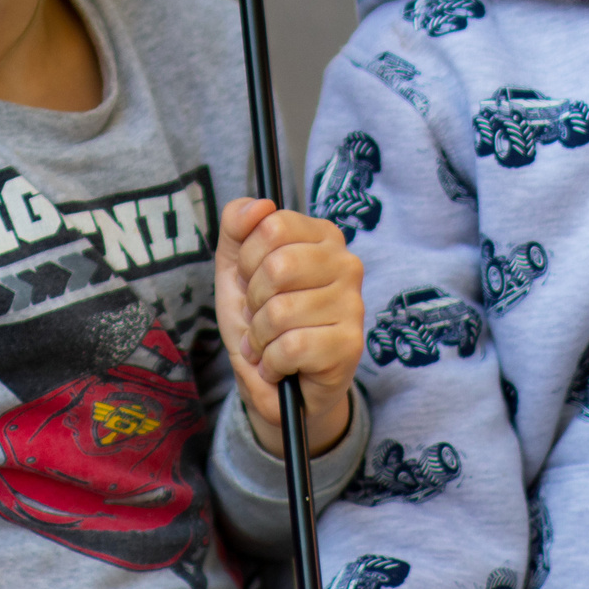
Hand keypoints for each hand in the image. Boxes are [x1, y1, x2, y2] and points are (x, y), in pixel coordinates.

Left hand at [215, 197, 365, 459]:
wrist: (277, 384)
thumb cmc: (261, 321)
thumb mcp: (235, 269)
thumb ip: (237, 226)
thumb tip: (260, 204)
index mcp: (322, 236)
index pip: (273, 225)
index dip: (248, 259)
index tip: (252, 280)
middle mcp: (346, 264)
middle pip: (277, 267)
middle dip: (254, 301)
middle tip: (261, 317)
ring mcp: (353, 304)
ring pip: (280, 312)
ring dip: (260, 338)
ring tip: (270, 344)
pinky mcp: (350, 345)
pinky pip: (291, 347)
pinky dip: (272, 362)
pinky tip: (281, 366)